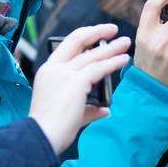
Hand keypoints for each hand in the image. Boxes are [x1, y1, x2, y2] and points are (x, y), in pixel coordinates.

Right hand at [28, 25, 131, 151]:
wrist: (42, 136)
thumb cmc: (51, 129)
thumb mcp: (69, 113)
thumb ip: (88, 109)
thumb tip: (104, 110)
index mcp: (47, 72)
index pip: (66, 46)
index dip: (83, 38)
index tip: (97, 35)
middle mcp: (55, 68)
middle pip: (78, 40)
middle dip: (97, 32)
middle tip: (112, 30)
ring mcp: (65, 73)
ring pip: (92, 54)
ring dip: (111, 47)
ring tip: (125, 42)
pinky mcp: (76, 82)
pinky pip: (99, 68)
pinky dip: (113, 62)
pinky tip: (124, 59)